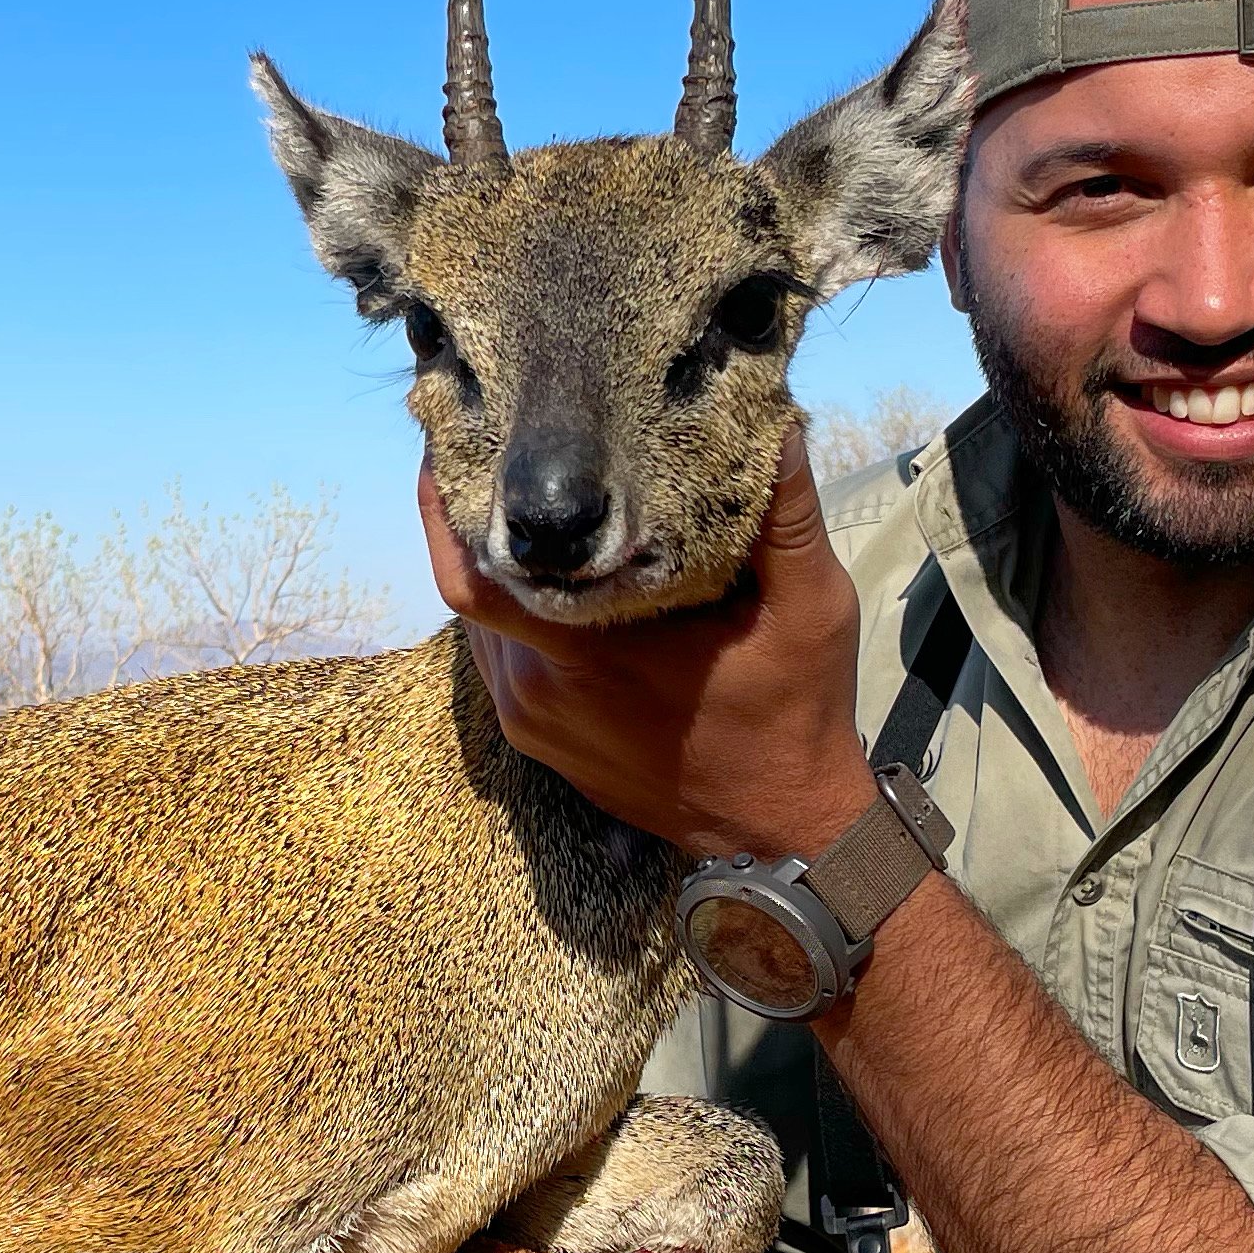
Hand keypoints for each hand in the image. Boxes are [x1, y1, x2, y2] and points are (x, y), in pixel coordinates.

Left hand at [421, 425, 880, 861]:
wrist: (783, 831)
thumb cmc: (795, 715)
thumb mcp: (809, 607)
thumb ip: (786, 513)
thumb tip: (777, 421)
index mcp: (588, 652)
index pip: (473, 574)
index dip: (444, 505)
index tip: (451, 433)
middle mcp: (539, 691)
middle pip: (468, 589)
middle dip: (471, 518)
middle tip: (486, 443)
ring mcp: (532, 722)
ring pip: (481, 625)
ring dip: (491, 566)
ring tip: (513, 498)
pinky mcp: (539, 741)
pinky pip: (500, 660)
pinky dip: (510, 612)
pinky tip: (539, 573)